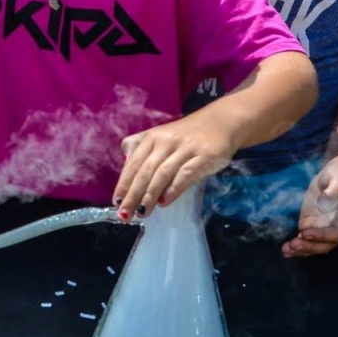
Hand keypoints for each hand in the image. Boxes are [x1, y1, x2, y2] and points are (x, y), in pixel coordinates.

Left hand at [113, 116, 236, 218]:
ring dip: (150, 195)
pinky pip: (185, 174)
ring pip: (162, 174)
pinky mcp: (203, 156)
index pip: (133, 163)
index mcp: (152, 138)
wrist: (221, 122)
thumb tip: (126, 167)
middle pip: (145, 171)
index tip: (116, 202)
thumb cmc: (186, 134)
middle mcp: (166, 142)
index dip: (123, 183)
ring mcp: (185, 149)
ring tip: (142, 212)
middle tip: (125, 214)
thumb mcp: (160, 136)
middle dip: (133, 194)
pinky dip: (173, 189)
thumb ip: (141, 148)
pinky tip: (164, 202)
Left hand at [282, 155, 337, 257]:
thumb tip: (324, 204)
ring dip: (301, 250)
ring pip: (314, 245)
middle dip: (309, 247)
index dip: (321, 236)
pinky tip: (286, 249)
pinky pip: (306, 239)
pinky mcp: (312, 225)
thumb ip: (334, 192)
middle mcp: (336, 228)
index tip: (305, 232)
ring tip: (286, 250)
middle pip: (325, 245)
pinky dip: (297, 246)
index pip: (336, 234)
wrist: (336, 173)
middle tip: (293, 245)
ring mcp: (324, 228)